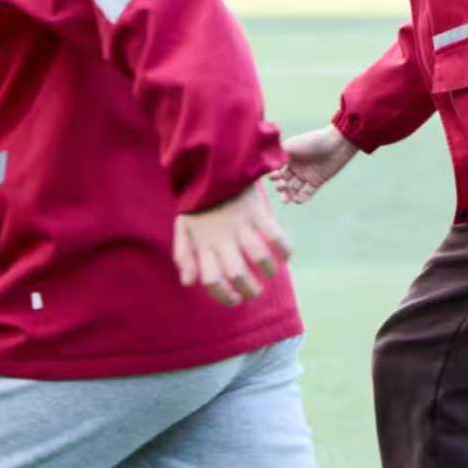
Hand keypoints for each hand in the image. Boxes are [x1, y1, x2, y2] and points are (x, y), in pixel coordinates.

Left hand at [173, 183, 290, 306]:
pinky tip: (285, 256)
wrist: (212, 167)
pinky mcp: (257, 213)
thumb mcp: (182, 228)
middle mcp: (222, 238)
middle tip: (255, 292)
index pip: (212, 280)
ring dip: (269, 270)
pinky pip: (276, 236)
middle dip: (250, 290)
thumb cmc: (198, 201)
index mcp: (203, 244)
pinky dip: (284, 249)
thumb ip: (183, 255)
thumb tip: (189, 283)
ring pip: (259, 257)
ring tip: (270, 273)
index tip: (234, 300)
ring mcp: (241, 226)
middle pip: (237, 273)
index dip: (224, 296)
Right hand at [270, 124, 358, 203]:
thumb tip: (261, 164)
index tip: (273, 177)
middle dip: (280, 186)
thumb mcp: (290, 146)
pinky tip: (297, 199)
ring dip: (288, 195)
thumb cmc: (312, 142)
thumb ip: (275, 155)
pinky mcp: (317, 182)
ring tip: (285, 199)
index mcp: (288, 157)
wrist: (335, 144)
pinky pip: (307, 193)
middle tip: (282, 186)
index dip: (273, 176)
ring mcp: (306, 175)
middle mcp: (296, 166)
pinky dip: (301, 198)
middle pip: (284, 181)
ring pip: (293, 189)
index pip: (276, 170)